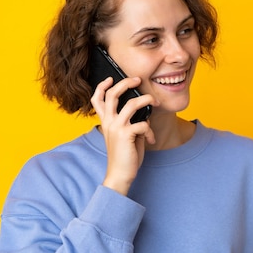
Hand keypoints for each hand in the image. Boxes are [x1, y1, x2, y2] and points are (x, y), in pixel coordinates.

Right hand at [91, 76, 156, 195]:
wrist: (120, 174)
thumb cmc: (125, 155)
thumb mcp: (125, 135)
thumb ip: (130, 122)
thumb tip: (144, 113)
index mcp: (106, 121)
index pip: (97, 99)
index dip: (102, 86)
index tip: (111, 78)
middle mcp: (108, 122)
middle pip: (113, 94)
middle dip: (126, 83)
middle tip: (138, 80)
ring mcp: (116, 127)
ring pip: (132, 104)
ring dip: (147, 100)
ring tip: (155, 102)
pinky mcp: (126, 134)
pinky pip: (143, 124)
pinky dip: (150, 131)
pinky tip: (151, 140)